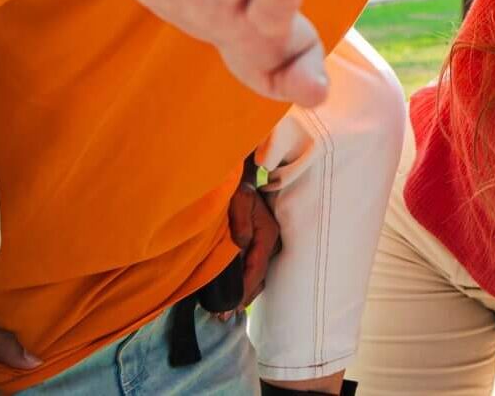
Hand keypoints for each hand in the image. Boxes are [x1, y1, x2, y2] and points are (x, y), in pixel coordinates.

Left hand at [211, 177, 281, 318]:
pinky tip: (237, 292)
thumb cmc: (239, 189)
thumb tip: (241, 244)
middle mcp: (271, 242)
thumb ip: (240, 222)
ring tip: (228, 310)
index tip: (229, 307)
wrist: (244, 178)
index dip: (243, 290)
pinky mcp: (261, 243)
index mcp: (267, 235)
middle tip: (223, 317)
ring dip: (245, 292)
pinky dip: (247, 282)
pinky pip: (255, 267)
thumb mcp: (239, 201)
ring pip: (259, 274)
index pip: (256, 269)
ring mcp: (268, 243)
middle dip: (243, 297)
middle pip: (260, 277)